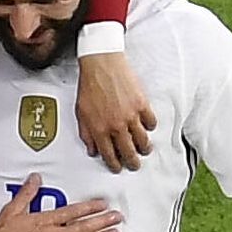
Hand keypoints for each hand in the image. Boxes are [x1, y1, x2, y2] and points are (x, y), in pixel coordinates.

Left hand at [75, 50, 155, 171]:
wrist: (101, 63)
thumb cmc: (90, 85)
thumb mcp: (80, 113)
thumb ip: (86, 134)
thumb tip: (92, 150)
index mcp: (100, 130)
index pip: (110, 156)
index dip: (114, 165)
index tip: (118, 167)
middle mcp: (117, 126)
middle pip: (129, 153)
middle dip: (132, 163)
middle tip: (134, 165)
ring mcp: (131, 116)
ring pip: (143, 141)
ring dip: (144, 149)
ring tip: (144, 150)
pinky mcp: (142, 104)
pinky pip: (151, 122)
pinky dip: (150, 127)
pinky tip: (147, 127)